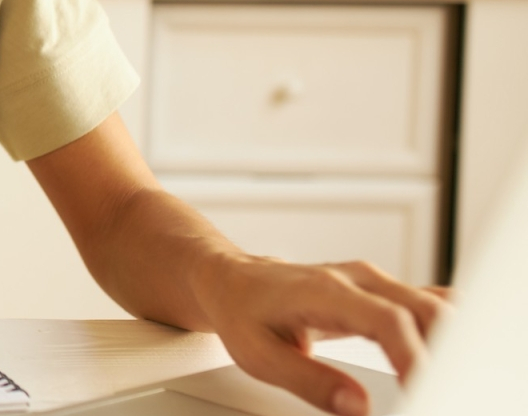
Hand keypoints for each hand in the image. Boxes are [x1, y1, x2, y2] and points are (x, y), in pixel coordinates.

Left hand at [193, 253, 452, 415]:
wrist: (232, 280)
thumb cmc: (242, 313)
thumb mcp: (261, 356)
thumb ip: (311, 382)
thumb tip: (358, 406)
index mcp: (325, 289)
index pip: (387, 319)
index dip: (413, 356)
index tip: (424, 389)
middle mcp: (356, 279)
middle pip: (425, 308)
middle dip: (444, 352)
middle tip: (441, 393)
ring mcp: (372, 282)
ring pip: (433, 304)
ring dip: (451, 342)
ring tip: (445, 384)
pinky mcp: (380, 292)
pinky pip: (427, 304)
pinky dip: (444, 332)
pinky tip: (449, 360)